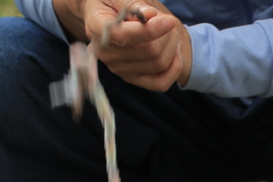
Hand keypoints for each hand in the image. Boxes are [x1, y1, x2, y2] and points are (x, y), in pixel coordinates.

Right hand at [55, 0, 191, 90]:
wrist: (103, 18)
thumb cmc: (111, 3)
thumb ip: (133, 3)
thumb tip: (151, 15)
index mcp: (98, 28)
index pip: (125, 36)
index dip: (151, 30)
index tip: (168, 20)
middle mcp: (106, 54)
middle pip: (149, 51)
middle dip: (166, 34)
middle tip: (168, 21)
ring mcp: (119, 69)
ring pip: (158, 64)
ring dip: (172, 47)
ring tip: (171, 33)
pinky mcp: (132, 79)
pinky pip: (160, 83)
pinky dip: (173, 69)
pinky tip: (174, 52)